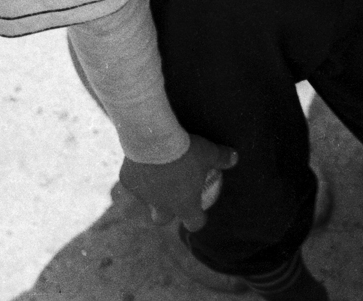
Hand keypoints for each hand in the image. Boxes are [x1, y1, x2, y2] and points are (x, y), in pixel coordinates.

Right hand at [119, 134, 237, 231]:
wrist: (154, 140)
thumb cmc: (187, 150)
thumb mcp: (210, 152)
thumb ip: (222, 158)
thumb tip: (235, 158)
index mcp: (184, 204)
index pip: (194, 222)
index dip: (198, 219)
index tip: (201, 213)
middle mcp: (161, 205)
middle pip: (162, 218)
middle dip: (168, 212)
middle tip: (174, 196)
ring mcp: (142, 195)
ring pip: (146, 198)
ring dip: (152, 189)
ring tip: (158, 168)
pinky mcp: (127, 183)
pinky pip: (133, 180)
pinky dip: (138, 172)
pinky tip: (143, 157)